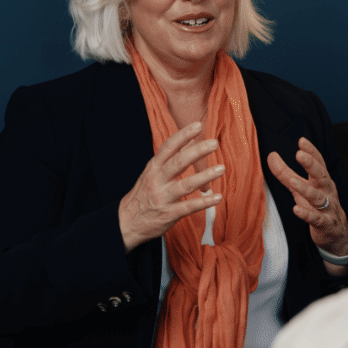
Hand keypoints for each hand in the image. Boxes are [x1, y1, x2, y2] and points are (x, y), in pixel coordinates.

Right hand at [118, 122, 223, 251]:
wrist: (126, 222)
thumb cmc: (143, 195)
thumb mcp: (151, 173)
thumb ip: (169, 159)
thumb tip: (189, 141)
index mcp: (153, 168)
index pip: (168, 147)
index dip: (183, 135)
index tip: (198, 125)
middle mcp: (157, 180)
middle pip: (178, 162)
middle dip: (197, 151)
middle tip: (214, 143)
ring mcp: (163, 198)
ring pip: (186, 185)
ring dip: (205, 176)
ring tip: (221, 169)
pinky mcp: (169, 214)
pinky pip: (189, 207)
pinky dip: (204, 202)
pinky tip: (217, 197)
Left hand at [267, 138, 347, 257]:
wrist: (336, 232)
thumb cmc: (316, 206)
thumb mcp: (300, 188)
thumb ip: (285, 173)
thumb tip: (271, 155)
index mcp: (322, 181)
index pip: (319, 163)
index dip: (311, 152)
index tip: (302, 140)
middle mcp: (327, 192)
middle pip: (321, 176)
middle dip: (311, 165)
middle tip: (300, 154)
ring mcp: (327, 208)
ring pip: (318, 197)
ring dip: (306, 189)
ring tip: (293, 181)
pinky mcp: (324, 224)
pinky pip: (316, 218)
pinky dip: (307, 214)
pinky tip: (296, 210)